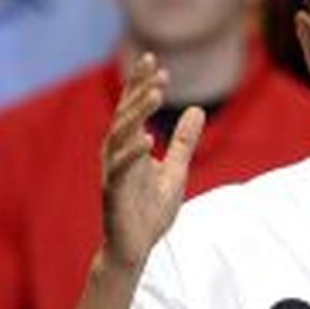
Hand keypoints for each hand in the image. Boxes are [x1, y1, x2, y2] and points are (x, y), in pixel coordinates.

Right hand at [101, 53, 204, 269]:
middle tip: (157, 70)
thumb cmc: (151, 210)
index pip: (133, 108)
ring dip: (137, 113)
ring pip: (120, 135)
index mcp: (129, 146)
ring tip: (156, 94)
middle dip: (139, 90)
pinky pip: (120, 169)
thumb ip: (184, 141)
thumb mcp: (176, 169)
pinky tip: (148, 138)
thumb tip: (196, 109)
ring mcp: (113, 172)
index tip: (154, 60)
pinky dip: (133, 153)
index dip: (140, 83)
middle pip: (125, 114)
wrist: (136, 248)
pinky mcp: (113, 194)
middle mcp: (117, 154)